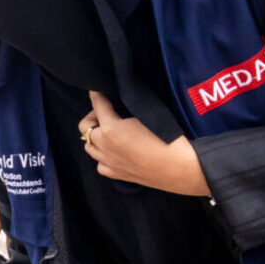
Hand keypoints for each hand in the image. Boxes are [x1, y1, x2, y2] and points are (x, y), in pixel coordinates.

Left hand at [78, 91, 209, 195]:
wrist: (180, 167)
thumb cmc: (169, 139)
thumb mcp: (146, 115)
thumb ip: (127, 110)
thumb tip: (120, 105)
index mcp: (111, 129)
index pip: (97, 104)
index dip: (96, 94)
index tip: (96, 89)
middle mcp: (104, 146)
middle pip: (84, 127)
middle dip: (93, 117)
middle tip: (106, 113)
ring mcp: (108, 162)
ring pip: (89, 147)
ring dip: (95, 137)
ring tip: (108, 132)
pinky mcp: (116, 174)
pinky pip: (100, 164)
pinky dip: (103, 156)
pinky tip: (114, 152)